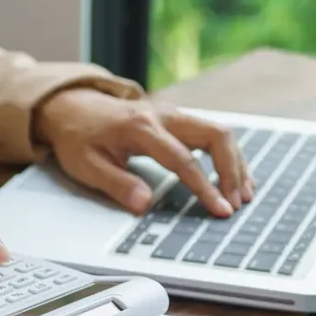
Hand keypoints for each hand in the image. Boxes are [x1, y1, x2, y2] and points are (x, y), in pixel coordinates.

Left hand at [33, 89, 253, 216]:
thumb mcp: (85, 165)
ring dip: (235, 162)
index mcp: (140, 127)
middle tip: (236, 203)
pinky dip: (227, 155)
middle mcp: (162, 115)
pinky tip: (235, 177)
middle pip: (214, 135)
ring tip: (243, 194)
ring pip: (218, 131)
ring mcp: (171, 114)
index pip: (183, 159)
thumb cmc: (77, 137)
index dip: (205, 187)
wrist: (71, 106)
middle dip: (231, 170)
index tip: (221, 210)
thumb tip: (144, 204)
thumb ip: (116, 184)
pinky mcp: (176, 119)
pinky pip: (211, 133)